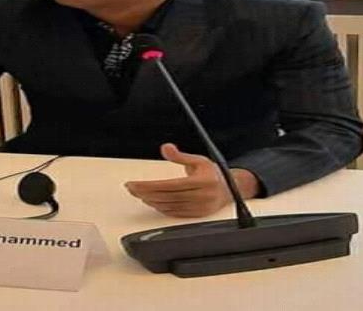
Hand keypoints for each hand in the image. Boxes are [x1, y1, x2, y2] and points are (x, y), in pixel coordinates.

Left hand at [124, 143, 259, 217]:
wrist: (232, 190)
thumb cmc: (212, 174)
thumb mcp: (198, 160)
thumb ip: (180, 156)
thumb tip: (165, 147)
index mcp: (203, 181)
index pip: (169, 185)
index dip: (149, 186)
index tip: (134, 184)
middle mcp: (202, 196)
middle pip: (166, 196)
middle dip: (145, 193)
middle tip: (131, 188)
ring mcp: (199, 208)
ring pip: (168, 206)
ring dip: (150, 200)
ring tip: (138, 194)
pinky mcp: (197, 216)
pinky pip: (174, 213)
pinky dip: (160, 208)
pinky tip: (152, 202)